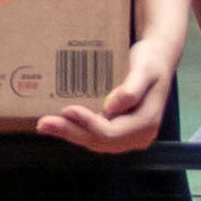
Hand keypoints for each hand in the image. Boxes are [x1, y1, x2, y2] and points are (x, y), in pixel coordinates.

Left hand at [36, 28, 178, 155]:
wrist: (157, 59)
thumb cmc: (151, 60)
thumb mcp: (145, 70)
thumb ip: (131, 90)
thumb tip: (111, 107)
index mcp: (146, 123)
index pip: (111, 133)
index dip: (87, 124)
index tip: (67, 110)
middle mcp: (138, 135)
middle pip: (99, 141)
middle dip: (70, 132)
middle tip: (43, 123)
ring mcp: (128, 136)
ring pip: (94, 141)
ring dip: (69, 134)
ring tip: (44, 125)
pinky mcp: (118, 131)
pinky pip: (94, 135)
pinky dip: (75, 130)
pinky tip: (57, 122)